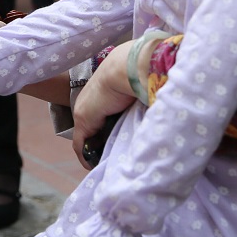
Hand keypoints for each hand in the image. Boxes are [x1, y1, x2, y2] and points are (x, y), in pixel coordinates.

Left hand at [71, 44, 138, 169]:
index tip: (117, 148)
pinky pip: (80, 145)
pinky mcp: (83, 121)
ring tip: (106, 166)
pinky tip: (94, 167)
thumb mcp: (137, 93)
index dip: (107, 135)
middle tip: (113, 160)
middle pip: (93, 131)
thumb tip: (156, 112)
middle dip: (102, 146)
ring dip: (95, 152)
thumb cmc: (136, 76)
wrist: (125, 69)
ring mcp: (84, 112)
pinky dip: (85, 157)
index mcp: (102, 96)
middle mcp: (89, 104)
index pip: (101, 121)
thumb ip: (140, 103)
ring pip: (86, 138)